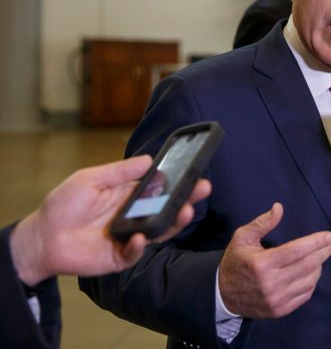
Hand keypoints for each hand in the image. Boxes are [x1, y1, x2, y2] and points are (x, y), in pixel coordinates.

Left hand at [10, 155, 211, 285]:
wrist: (41, 237)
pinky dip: (138, 247)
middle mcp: (136, 216)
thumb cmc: (63, 205)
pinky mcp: (119, 257)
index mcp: (131, 195)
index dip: (179, 181)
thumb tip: (149, 159)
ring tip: (185, 212)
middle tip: (203, 188)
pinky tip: (138, 238)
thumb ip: (119, 171)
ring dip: (174, 223)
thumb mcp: (90, 179)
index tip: (195, 172)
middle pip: (168, 209)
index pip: (162, 187)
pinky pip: (134, 253)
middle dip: (188, 199)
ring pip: (159, 232)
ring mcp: (130, 237)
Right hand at [218, 203, 330, 318]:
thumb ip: (262, 223)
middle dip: (323, 252)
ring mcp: (276, 299)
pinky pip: (304, 295)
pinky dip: (312, 282)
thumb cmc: (235, 261)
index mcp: (262, 264)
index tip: (329, 236)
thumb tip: (279, 208)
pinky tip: (312, 273)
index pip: (297, 251)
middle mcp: (271, 283)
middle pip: (307, 265)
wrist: (222, 294)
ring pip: (309, 281)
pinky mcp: (280, 310)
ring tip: (319, 257)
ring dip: (319, 267)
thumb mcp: (242, 238)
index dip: (316, 242)